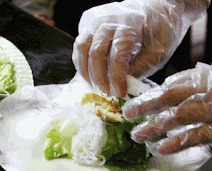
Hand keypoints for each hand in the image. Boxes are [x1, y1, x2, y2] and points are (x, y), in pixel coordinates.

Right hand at [72, 0, 206, 96]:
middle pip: (95, 51)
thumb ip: (140, 67)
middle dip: (99, 77)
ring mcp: (96, 18)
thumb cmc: (160, 28)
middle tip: (107, 93)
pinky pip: (79, 45)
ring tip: (96, 86)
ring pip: (81, 47)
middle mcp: (109, 17)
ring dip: (86, 71)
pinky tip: (91, 74)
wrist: (156, 5)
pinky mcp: (88, 22)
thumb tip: (121, 85)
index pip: (117, 53)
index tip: (120, 93)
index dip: (116, 77)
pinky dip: (82, 62)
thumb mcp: (160, 50)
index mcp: (131, 21)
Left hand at [122, 62, 211, 154]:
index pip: (170, 85)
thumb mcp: (205, 80)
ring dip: (154, 127)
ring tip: (137, 135)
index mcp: (203, 77)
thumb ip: (187, 85)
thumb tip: (159, 92)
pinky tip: (160, 148)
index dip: (147, 96)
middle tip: (126, 116)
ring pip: (178, 117)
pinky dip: (176, 142)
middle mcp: (207, 90)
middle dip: (145, 107)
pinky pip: (196, 136)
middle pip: (170, 97)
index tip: (131, 104)